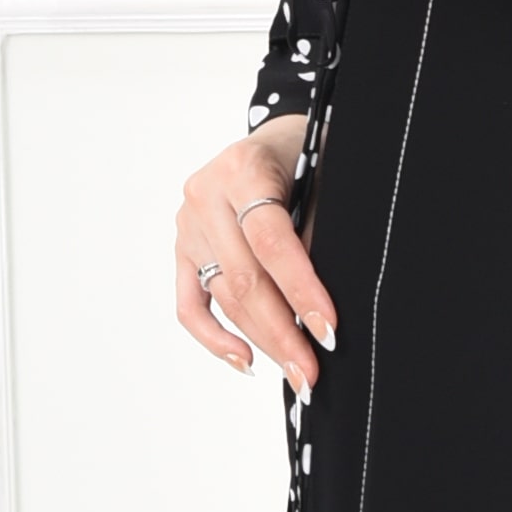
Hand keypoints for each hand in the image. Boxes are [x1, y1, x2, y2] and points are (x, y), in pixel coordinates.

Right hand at [175, 120, 335, 389]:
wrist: (278, 139)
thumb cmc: (310, 157)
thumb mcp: (325, 180)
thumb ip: (317, 233)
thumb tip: (320, 308)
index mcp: (243, 169)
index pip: (271, 241)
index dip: (301, 289)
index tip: (328, 331)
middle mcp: (206, 195)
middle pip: (244, 278)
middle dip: (282, 332)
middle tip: (311, 373)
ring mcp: (188, 224)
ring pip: (223, 296)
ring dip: (260, 341)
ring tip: (294, 371)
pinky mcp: (182, 249)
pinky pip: (190, 304)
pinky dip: (214, 337)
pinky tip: (245, 361)